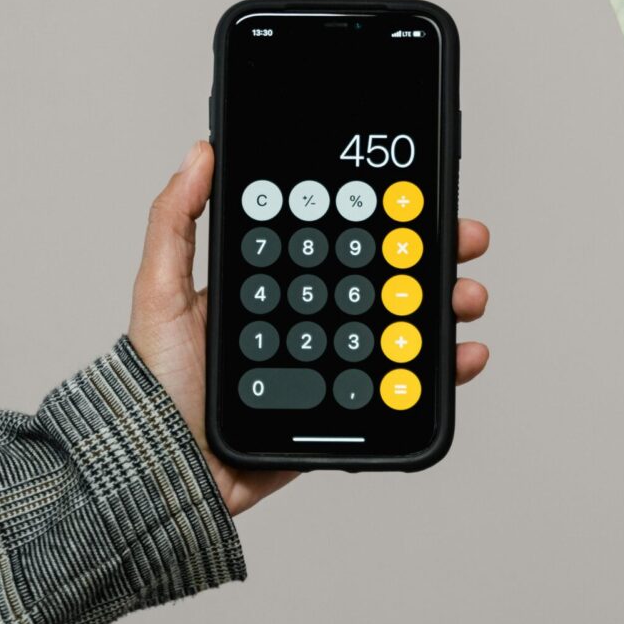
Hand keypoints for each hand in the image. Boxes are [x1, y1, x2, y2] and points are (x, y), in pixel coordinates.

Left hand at [128, 141, 490, 515]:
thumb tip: (200, 154)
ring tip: (466, 298)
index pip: (337, 241)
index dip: (381, 217)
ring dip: (445, 308)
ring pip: (403, 328)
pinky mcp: (345, 413)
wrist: (167, 470)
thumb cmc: (156, 387)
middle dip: (432, 256)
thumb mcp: (159, 292)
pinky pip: (402, 390)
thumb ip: (175, 221)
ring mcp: (330, 367)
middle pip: (383, 278)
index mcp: (273, 288)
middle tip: (464, 240)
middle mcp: (307, 323)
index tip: (419, 198)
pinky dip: (441, 372)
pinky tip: (462, 355)